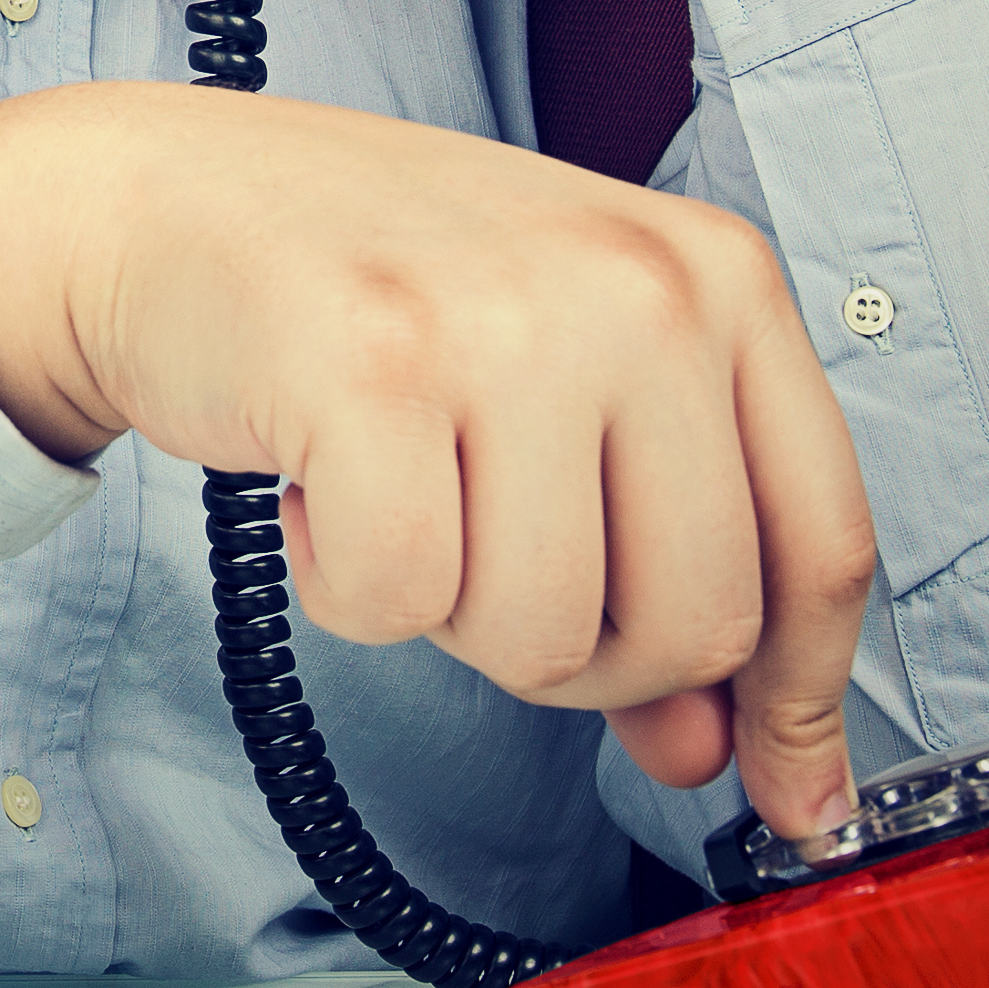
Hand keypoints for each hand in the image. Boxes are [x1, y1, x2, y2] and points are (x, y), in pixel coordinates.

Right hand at [0, 81, 873, 835]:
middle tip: (493, 572)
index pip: (823, 543)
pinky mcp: (372, 368)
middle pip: (695, 624)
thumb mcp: (567, 392)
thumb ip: (661, 557)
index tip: (787, 789)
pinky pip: (401, 603)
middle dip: (588, 660)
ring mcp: (507, 320)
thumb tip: (719, 751)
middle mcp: (636, 285)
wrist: (165, 198)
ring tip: (401, 495)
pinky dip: (346, 585)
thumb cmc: (377, 294)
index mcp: (718, 277)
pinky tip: (320, 487)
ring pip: (545, 636)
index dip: (801, 697)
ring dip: (453, 615)